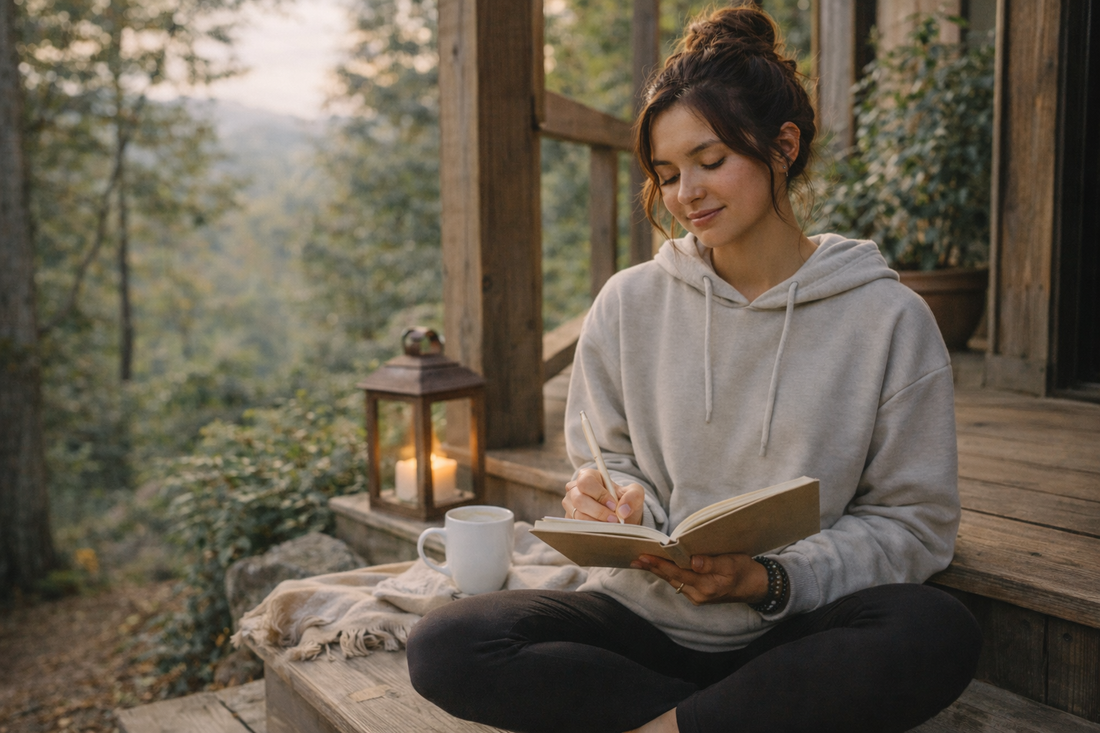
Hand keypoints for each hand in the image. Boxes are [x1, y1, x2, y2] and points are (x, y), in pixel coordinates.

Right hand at [563, 468, 645, 524]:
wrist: (620, 516)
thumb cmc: (624, 500)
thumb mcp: (634, 494)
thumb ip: (633, 496)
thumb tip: (623, 510)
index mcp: (587, 476)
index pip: (586, 482)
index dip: (599, 494)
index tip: (614, 505)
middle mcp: (574, 489)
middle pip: (579, 500)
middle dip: (599, 512)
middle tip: (614, 519)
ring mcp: (570, 505)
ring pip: (577, 515)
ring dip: (596, 523)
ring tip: (611, 525)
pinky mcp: (570, 520)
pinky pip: (576, 527)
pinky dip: (591, 530)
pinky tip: (603, 530)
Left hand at [630, 553, 768, 605]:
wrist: (755, 586)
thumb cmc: (745, 571)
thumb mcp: (731, 563)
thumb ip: (711, 563)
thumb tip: (693, 562)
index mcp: (706, 586)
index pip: (677, 573)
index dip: (659, 564)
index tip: (644, 556)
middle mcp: (698, 594)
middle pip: (671, 578)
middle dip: (652, 568)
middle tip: (634, 558)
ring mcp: (697, 596)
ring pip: (673, 581)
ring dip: (657, 571)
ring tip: (640, 561)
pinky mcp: (698, 594)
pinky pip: (679, 583)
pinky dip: (668, 573)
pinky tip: (658, 566)